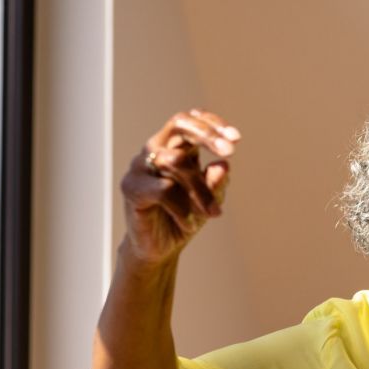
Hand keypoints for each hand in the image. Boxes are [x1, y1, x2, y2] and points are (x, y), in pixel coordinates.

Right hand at [120, 109, 239, 264]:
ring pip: (176, 161)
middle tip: (229, 152)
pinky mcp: (131, 187)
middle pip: (179, 124)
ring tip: (213, 213)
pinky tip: (189, 223)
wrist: (160, 249)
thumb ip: (216, 182)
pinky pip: (163, 189)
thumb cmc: (185, 217)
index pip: (191, 119)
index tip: (237, 139)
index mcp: (175, 146)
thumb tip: (223, 165)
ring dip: (200, 188)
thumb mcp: (210, 199)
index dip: (213, 123)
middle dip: (207, 135)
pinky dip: (183, 208)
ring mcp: (140, 166)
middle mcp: (156, 149)